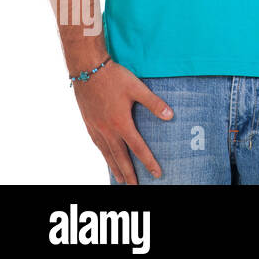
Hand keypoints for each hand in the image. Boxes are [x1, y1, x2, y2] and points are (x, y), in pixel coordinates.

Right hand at [72, 61, 172, 183]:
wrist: (87, 70)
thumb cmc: (114, 78)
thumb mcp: (137, 88)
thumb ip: (154, 103)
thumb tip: (170, 115)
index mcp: (121, 123)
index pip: (138, 148)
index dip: (148, 162)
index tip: (156, 174)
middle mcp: (108, 130)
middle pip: (120, 157)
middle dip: (128, 174)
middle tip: (135, 187)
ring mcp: (96, 128)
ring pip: (107, 154)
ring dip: (114, 168)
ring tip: (120, 180)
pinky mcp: (89, 124)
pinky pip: (97, 145)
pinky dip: (103, 155)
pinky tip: (106, 157)